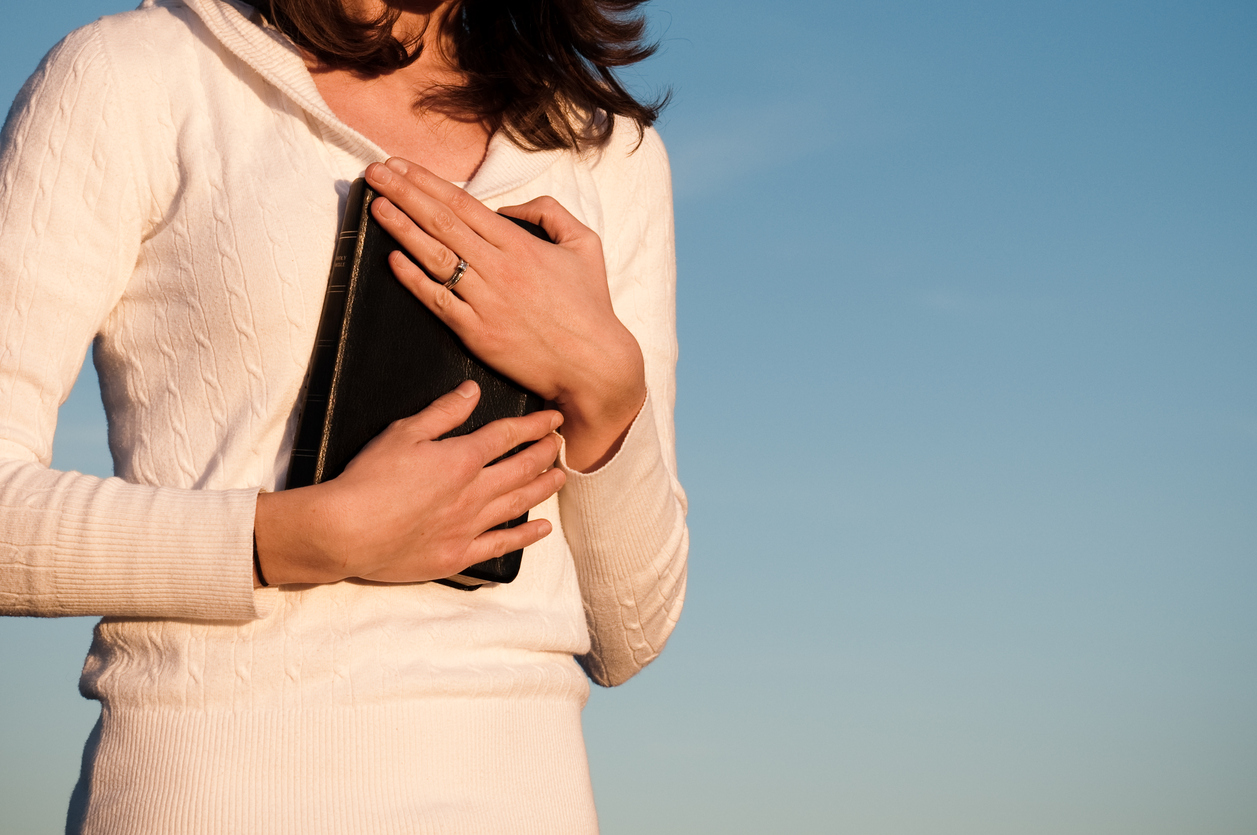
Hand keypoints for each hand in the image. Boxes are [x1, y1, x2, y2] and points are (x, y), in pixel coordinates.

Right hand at [255, 381, 565, 585]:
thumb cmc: (369, 480)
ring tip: (560, 477)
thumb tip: (471, 392)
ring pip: (519, 504)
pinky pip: (502, 544)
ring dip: (543, 488)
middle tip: (560, 445)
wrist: (348, 531)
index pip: (508, 436)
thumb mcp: (403, 433)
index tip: (553, 420)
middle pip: (522, 468)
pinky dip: (526, 536)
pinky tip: (541, 528)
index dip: (534, 426)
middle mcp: (474, 492)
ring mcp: (469, 526)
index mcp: (461, 459)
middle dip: (545, 453)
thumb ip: (443, 413)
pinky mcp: (458, 554)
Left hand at [365, 158, 646, 470]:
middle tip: (374, 173)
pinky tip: (392, 259)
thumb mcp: (585, 245)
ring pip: (434, 257)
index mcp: (521, 245)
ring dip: (400, 229)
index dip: (427, 182)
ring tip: (376, 207)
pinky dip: (413, 279)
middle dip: (403, 193)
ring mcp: (485, 302)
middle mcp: (498, 269)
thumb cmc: (590, 306)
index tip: (400, 165)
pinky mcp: (477, 333)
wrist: (593, 365)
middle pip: (440, 223)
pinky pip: (437, 301)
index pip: (463, 204)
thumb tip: (509, 206)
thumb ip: (549, 213)